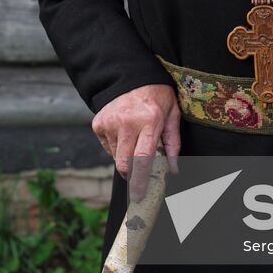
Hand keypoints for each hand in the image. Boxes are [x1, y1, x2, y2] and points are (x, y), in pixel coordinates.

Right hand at [91, 84, 180, 198]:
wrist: (131, 76)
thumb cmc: (157, 97)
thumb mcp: (172, 115)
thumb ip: (173, 143)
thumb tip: (173, 170)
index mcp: (149, 121)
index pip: (142, 158)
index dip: (140, 180)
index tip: (138, 195)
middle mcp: (127, 122)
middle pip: (124, 163)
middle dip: (130, 174)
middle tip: (137, 173)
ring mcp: (110, 122)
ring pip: (115, 156)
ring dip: (124, 155)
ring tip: (134, 138)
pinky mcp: (98, 122)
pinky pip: (106, 146)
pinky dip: (115, 145)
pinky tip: (123, 131)